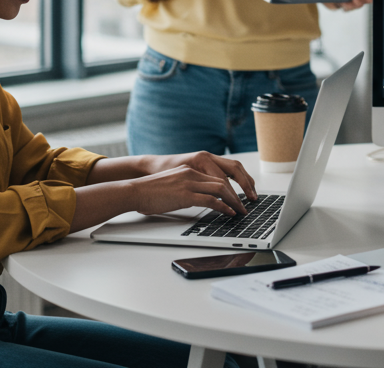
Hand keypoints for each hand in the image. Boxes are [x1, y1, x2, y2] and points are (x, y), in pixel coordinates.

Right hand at [141, 151, 256, 204]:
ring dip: (234, 200)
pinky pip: (210, 199)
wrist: (135, 191)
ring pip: (221, 188)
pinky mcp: (185, 194)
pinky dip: (223, 206)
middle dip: (239, 192)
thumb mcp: (173, 185)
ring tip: (241, 210)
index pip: (219, 174)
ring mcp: (189, 182)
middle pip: (224, 179)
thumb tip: (201, 199)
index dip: (233, 185)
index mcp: (191, 170)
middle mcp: (193, 173)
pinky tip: (229, 213)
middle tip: (247, 203)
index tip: (242, 194)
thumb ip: (188, 187)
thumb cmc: (150, 192)